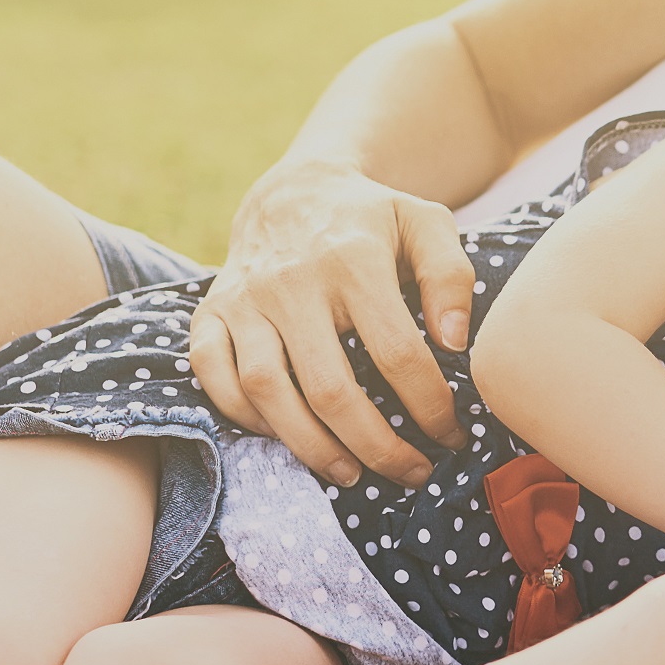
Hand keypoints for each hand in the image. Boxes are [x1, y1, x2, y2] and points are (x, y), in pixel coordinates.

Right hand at [193, 158, 476, 487]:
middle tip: (411, 471)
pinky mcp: (209, 311)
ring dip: (311, 446)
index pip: (397, 353)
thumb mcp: (425, 223)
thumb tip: (454, 343)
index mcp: (353, 260)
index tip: (451, 434)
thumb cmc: (371, 219)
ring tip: (351, 473)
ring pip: (267, 391)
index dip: (429, 406)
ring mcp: (244, 298)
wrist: (293, 191)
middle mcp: (291, 282)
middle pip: (330, 388)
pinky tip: (286, 434)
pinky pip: (212, 376)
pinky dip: (244, 416)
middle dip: (376, 445)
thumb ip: (450, 276)